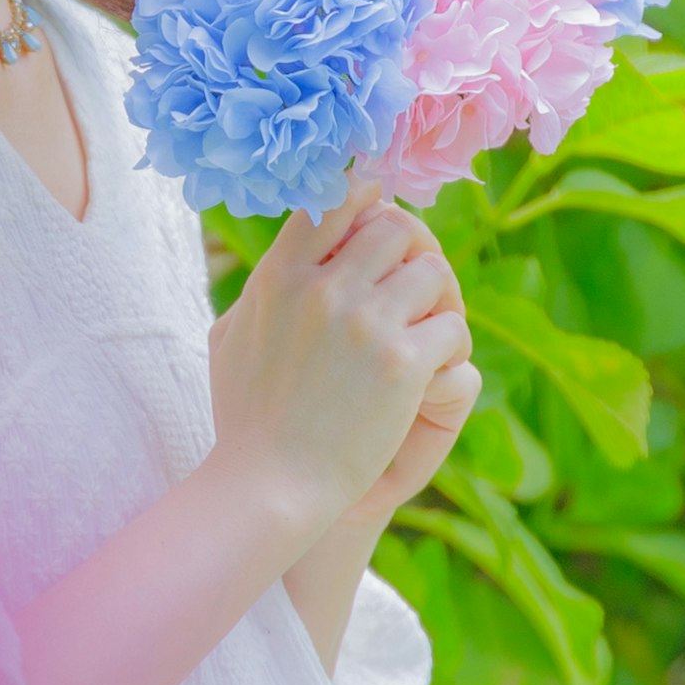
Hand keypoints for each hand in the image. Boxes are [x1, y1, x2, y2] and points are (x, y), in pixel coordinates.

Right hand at [206, 182, 466, 542]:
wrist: (268, 484)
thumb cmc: (245, 418)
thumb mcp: (232, 335)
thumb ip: (264, 286)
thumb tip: (293, 250)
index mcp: (281, 274)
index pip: (337, 200)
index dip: (369, 201)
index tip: (380, 222)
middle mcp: (325, 287)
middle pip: (398, 227)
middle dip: (413, 257)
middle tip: (415, 296)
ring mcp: (366, 322)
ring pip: (435, 272)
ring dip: (439, 303)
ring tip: (428, 338)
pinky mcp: (402, 364)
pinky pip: (453, 329)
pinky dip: (450, 352)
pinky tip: (430, 379)